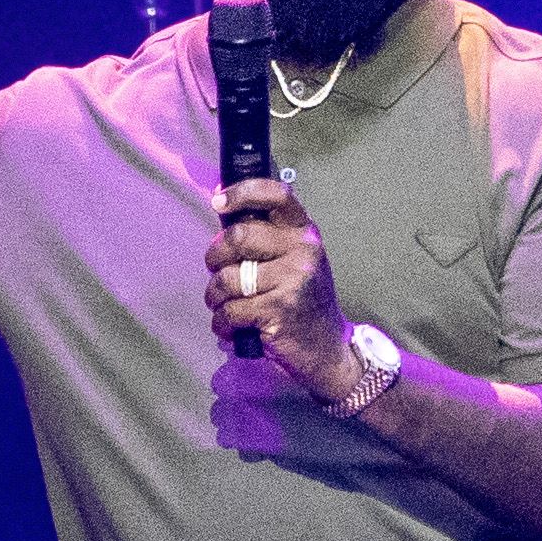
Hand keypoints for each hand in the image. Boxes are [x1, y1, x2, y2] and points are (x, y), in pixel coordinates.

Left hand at [205, 178, 357, 399]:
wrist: (326, 348)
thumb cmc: (301, 300)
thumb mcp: (294, 259)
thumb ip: (266, 236)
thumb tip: (221, 206)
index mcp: (304, 232)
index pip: (275, 195)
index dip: (242, 192)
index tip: (218, 201)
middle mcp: (302, 250)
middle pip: (238, 236)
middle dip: (215, 256)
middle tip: (216, 270)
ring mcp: (292, 279)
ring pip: (227, 277)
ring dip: (215, 296)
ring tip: (225, 304)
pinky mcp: (279, 309)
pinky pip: (230, 310)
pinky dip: (222, 322)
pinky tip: (232, 327)